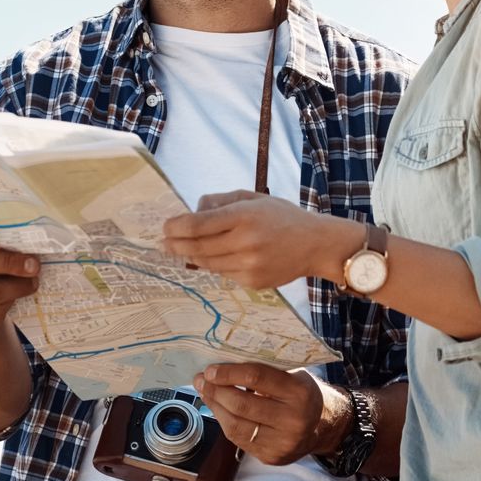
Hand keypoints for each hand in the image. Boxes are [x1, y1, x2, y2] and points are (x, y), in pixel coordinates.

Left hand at [162, 190, 360, 289]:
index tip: (166, 227)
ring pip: (207, 264)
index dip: (176, 227)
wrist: (316, 244)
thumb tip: (193, 211)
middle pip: (197, 247)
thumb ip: (222, 201)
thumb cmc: (282, 217)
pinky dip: (215, 266)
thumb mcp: (253, 198)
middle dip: (176, 245)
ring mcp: (249, 265)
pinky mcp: (253, 282)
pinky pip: (223, 274)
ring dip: (192, 257)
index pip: (198, 224)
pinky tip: (215, 258)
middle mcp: (245, 242)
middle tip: (164, 243)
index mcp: (244, 216)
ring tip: (183, 250)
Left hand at [195, 363, 345, 465]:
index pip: (257, 378)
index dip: (229, 373)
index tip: (210, 370)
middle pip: (242, 404)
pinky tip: (218, 410)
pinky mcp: (271, 457)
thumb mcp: (293, 375)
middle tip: (201, 380)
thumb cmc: (300, 394)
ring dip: (215, 407)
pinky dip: (224, 422)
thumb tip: (222, 366)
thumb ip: (264, 372)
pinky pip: (239, 440)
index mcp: (299, 392)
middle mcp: (293, 419)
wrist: (322, 427)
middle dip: (216, 391)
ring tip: (205, 393)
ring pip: (236, 425)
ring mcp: (282, 442)